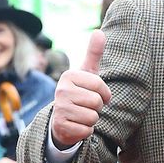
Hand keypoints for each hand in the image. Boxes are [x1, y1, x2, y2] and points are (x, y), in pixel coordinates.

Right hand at [51, 31, 112, 148]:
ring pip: (93, 117)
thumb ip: (94, 53)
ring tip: (81, 115)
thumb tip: (99, 31)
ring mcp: (59, 109)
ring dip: (92, 119)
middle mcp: (60, 91)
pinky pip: (87, 130)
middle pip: (97, 102)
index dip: (104, 94)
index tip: (97, 95)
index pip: (100, 86)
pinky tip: (77, 125)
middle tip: (86, 106)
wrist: (62, 119)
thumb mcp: (87, 73)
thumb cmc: (80, 93)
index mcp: (69, 76)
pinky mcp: (60, 126)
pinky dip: (86, 131)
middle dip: (97, 107)